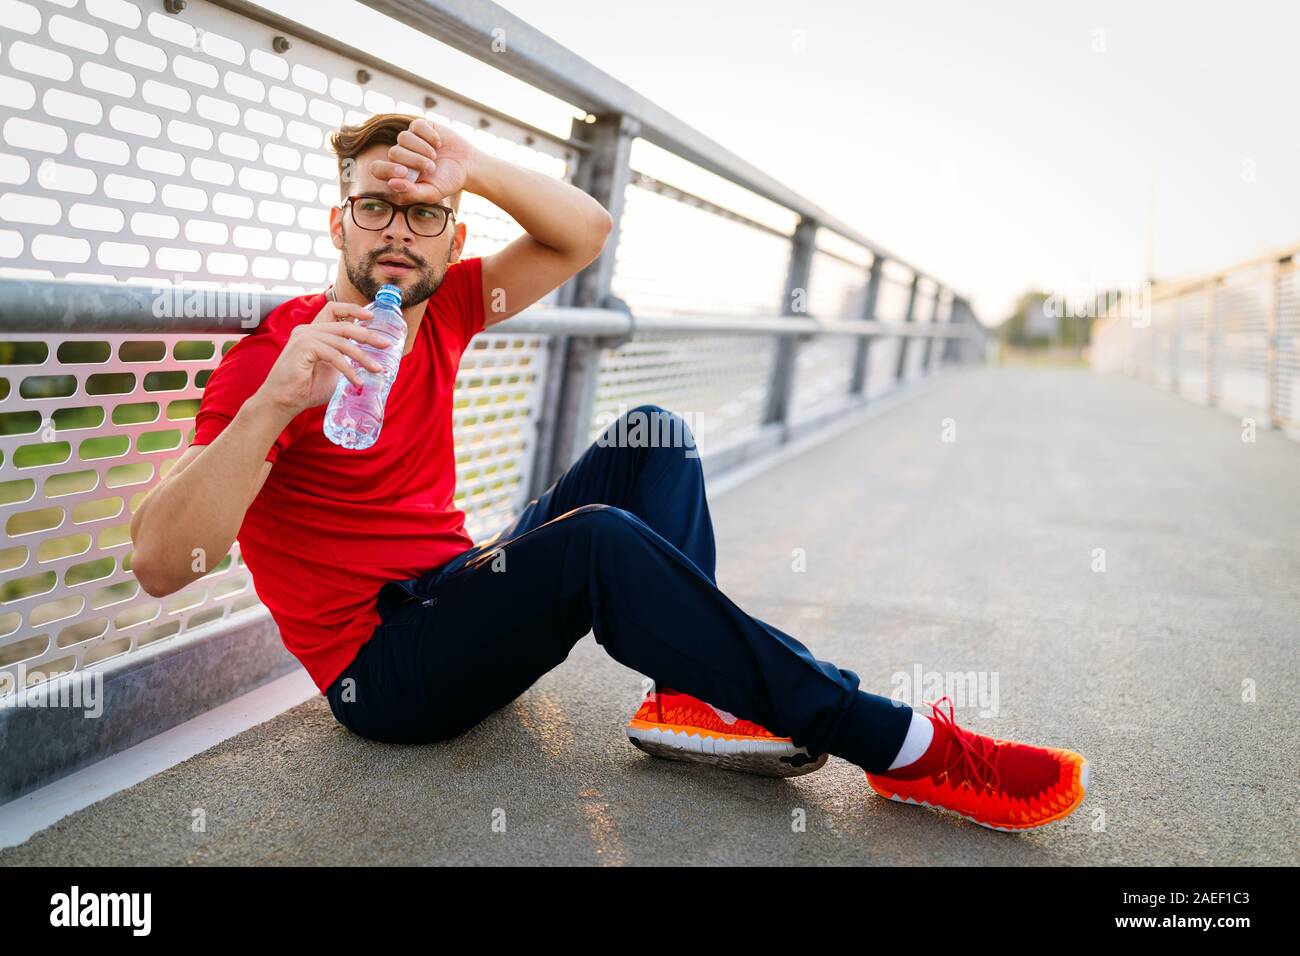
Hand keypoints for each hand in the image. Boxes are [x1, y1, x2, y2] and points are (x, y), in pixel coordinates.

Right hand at [256, 302, 393, 418]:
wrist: (283, 402)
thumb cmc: (307, 389)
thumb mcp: (333, 371)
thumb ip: (348, 361)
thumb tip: (374, 364)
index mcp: (314, 332)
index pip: (333, 309)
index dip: (353, 309)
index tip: (372, 317)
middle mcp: (308, 330)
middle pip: (344, 325)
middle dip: (368, 335)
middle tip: (385, 345)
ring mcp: (304, 337)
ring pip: (342, 341)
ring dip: (362, 356)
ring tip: (377, 369)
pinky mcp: (303, 347)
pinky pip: (333, 355)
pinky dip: (348, 368)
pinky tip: (357, 381)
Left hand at [366, 118, 476, 202]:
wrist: (467, 166)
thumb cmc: (447, 182)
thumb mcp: (431, 193)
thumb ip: (411, 192)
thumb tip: (391, 184)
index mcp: (398, 173)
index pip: (377, 169)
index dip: (387, 169)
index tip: (404, 172)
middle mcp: (401, 155)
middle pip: (393, 152)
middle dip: (413, 160)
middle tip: (431, 168)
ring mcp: (410, 139)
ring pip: (403, 137)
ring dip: (422, 148)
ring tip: (435, 156)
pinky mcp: (421, 127)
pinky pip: (416, 126)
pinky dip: (429, 135)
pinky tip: (438, 143)